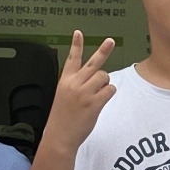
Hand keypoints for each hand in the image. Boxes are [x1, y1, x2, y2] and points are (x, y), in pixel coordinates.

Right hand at [44, 30, 121, 154]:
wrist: (59, 136)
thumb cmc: (62, 118)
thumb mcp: (62, 96)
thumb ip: (75, 85)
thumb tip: (93, 78)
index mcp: (65, 81)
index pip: (71, 59)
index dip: (76, 45)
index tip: (78, 33)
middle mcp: (75, 84)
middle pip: (93, 63)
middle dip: (103, 51)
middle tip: (110, 41)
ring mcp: (85, 93)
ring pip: (104, 77)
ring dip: (105, 83)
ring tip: (98, 93)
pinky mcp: (94, 103)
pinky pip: (109, 90)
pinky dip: (108, 93)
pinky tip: (101, 100)